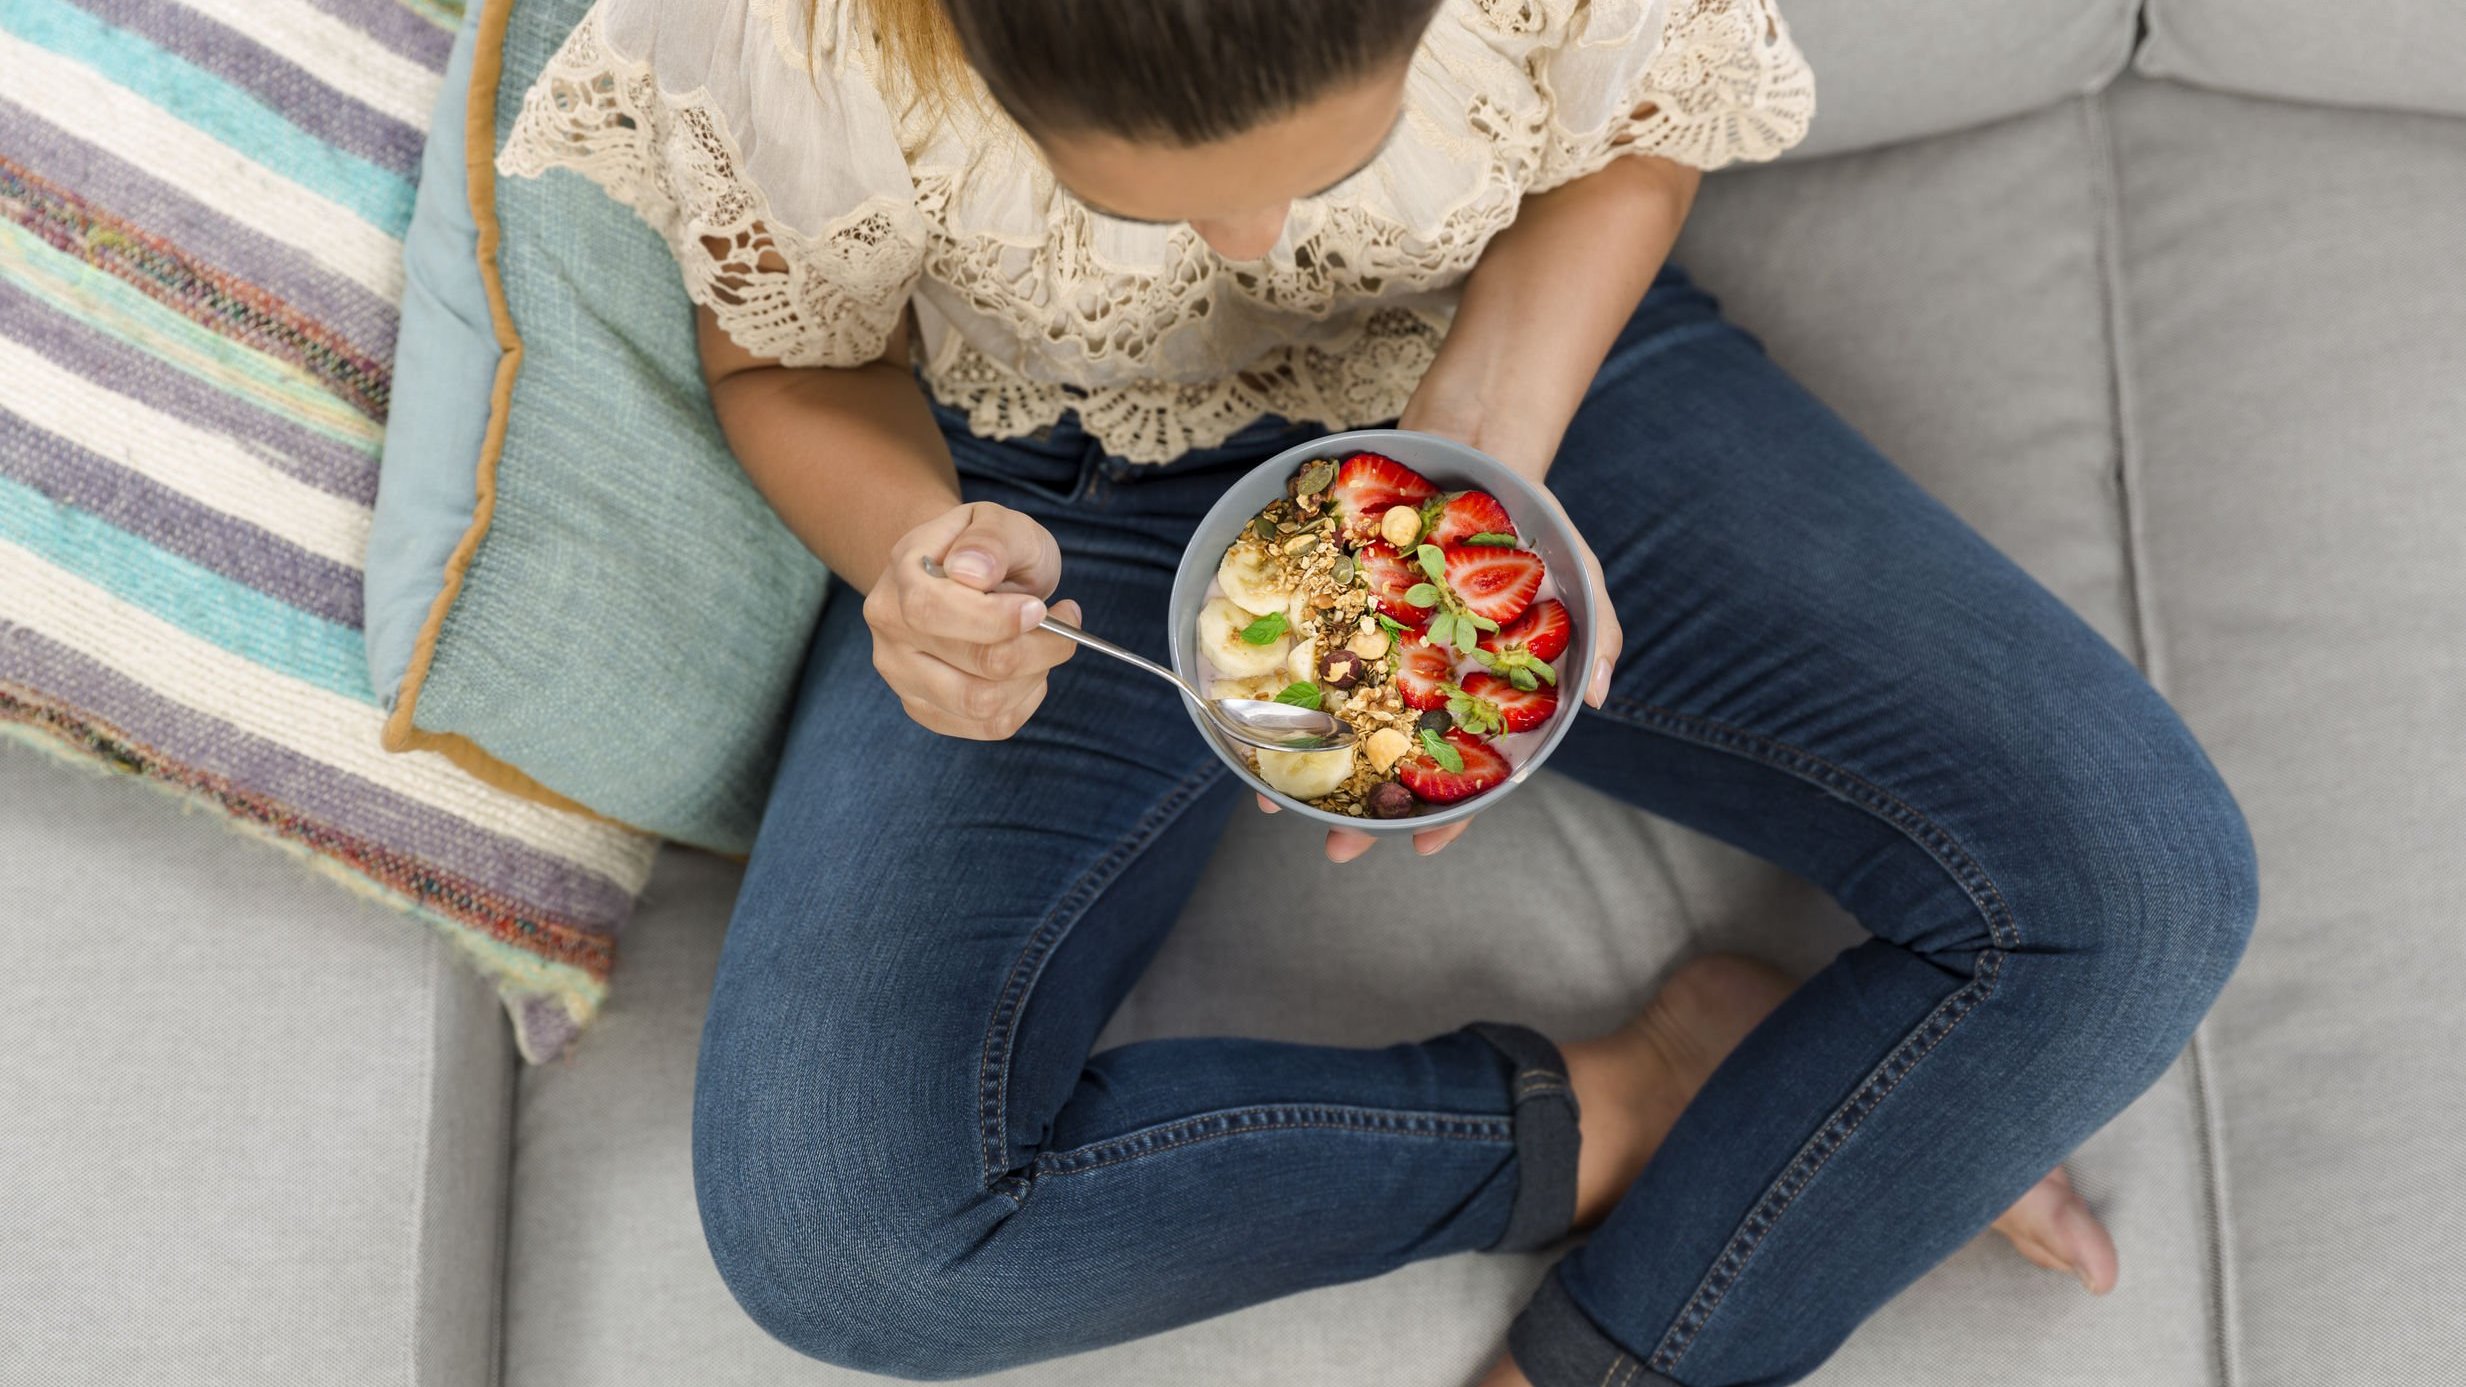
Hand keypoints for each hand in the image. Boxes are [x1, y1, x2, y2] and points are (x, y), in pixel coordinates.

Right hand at [866, 502, 1079, 739]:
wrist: (960, 573)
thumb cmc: (986, 549)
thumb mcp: (998, 522)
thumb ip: (990, 539)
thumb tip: (972, 571)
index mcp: (902, 576)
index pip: (934, 611)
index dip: (997, 618)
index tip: (1039, 608)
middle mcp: (890, 631)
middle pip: (975, 663)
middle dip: (1039, 646)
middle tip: (1065, 618)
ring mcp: (903, 675)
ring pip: (983, 703)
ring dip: (1036, 675)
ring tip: (1046, 642)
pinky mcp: (925, 709)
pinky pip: (988, 725)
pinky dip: (1025, 700)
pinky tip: (1030, 670)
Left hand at [1267, 388, 1625, 863]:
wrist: (1473, 441)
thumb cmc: (1533, 520)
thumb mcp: (1579, 572)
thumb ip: (1595, 633)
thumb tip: (1593, 696)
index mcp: (1476, 689)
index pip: (1469, 770)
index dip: (1450, 813)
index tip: (1423, 847)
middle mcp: (1422, 678)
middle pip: (1392, 761)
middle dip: (1363, 813)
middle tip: (1335, 852)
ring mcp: (1376, 647)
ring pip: (1339, 721)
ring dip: (1309, 765)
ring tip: (1274, 801)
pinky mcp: (1336, 609)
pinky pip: (1303, 657)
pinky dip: (1279, 688)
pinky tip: (1250, 718)